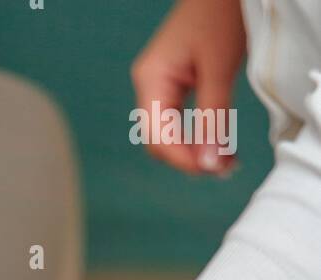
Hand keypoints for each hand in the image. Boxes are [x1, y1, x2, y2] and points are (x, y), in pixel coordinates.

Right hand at [132, 0, 244, 174]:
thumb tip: (210, 164)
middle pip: (159, 141)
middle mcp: (149, 84)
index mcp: (151, 79)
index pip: (157, 138)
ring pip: (169, 134)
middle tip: (224, 169)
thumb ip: (212, 118)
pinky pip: (178, 121)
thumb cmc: (219, 14)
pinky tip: (217, 143)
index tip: (212, 170)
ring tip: (225, 160)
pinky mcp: (174, 83)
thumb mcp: (218, 68)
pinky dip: (197, 135)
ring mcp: (160, 84)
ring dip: (195, 151)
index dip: (183, 160)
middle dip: (189, 159)